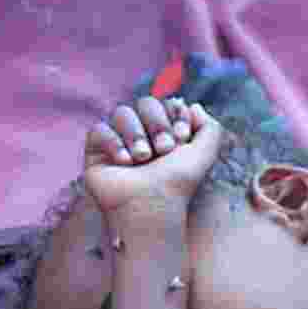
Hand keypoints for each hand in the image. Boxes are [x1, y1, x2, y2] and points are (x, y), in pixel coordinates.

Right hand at [82, 96, 228, 220]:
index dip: (174, 115)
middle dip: (158, 124)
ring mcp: (118, 141)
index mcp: (166, 133)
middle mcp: (142, 135)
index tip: (182, 137)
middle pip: (145, 103)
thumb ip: (211, 128)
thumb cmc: (178, 183)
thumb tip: (193, 106)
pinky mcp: (96, 151)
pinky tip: (123, 162)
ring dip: (136, 134)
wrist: (153, 205)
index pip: (166, 103)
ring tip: (143, 158)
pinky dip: (113, 142)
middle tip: (164, 150)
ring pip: (122, 112)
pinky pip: (99, 129)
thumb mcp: (205, 154)